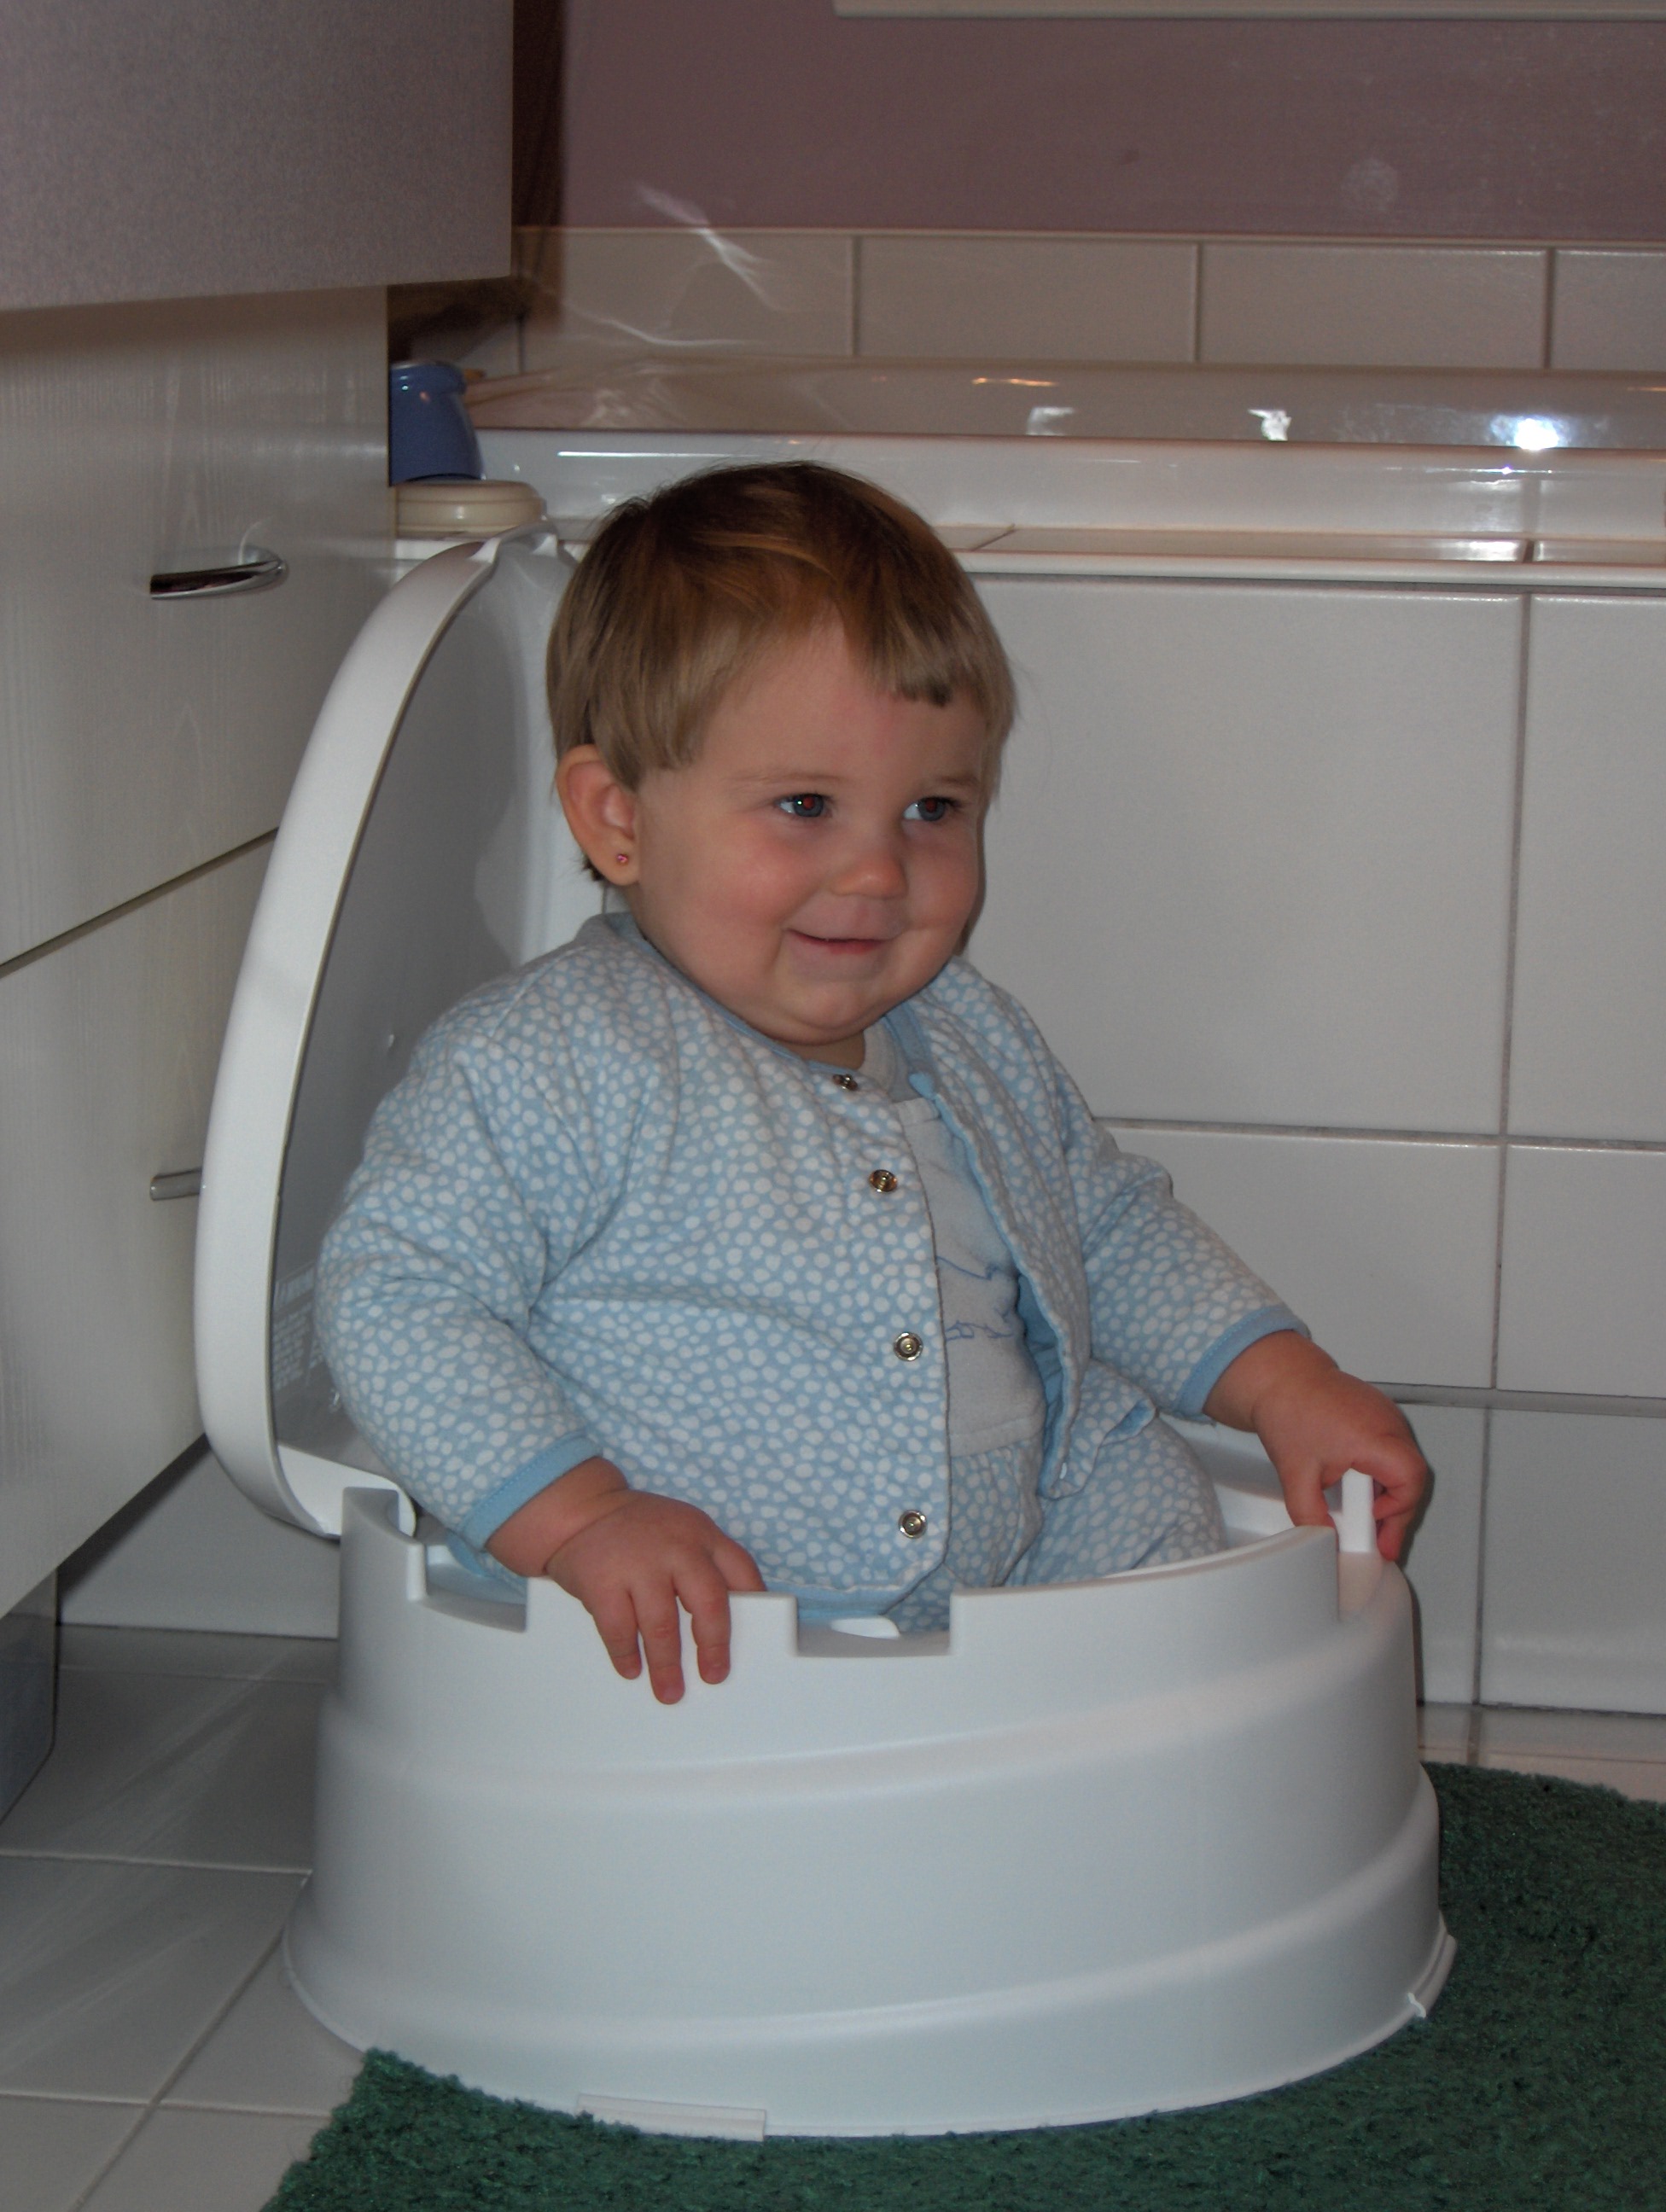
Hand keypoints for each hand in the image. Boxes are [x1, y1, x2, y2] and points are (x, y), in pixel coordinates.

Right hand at [487, 1457, 764, 1701]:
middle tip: (714, 1676)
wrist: (580, 1510)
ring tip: (670, 1690)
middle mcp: (676, 1546)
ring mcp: (638, 1563)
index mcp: (701, 1534)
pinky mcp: (602, 1580)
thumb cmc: (637, 1531)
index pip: (741, 1570)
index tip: (758, 1639)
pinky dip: (626, 1655)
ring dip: (667, 1664)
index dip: (755, 1606)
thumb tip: (723, 1628)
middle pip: (708, 1602)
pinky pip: (619, 1629)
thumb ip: (703, 1566)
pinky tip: (631, 1669)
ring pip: (662, 1624)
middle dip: (713, 1646)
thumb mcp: (681, 1532)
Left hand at [1203, 1332, 1427, 1560]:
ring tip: (1370, 1519)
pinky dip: (1383, 1474)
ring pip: (1404, 1464)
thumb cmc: (1288, 1410)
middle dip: (1396, 1512)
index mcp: (1374, 1436)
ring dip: (1390, 1494)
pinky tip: (1364, 1491)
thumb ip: (1310, 1514)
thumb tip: (1324, 1539)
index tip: (1375, 1527)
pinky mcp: (1379, 1414)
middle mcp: (1388, 1423)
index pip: (1411, 1480)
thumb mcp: (1296, 1474)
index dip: (1398, 1510)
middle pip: (1412, 1476)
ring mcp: (1387, 1416)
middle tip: (1380, 1540)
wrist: (1279, 1377)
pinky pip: (1393, 1450)